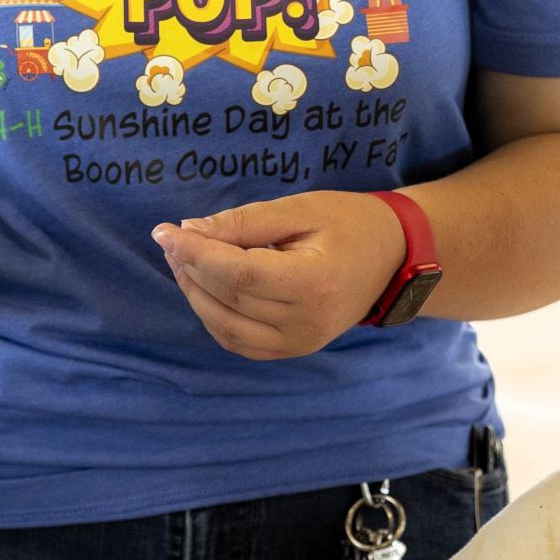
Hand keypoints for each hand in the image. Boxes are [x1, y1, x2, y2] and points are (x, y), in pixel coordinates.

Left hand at [151, 190, 406, 359]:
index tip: (165, 231)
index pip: (238, 273)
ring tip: (183, 260)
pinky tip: (204, 287)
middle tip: (171, 238)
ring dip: (195, 294)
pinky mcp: (293, 350)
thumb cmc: (351, 224)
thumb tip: (190, 231)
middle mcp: (306, 323)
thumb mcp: (301, 209)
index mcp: (314, 283)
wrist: (393, 259)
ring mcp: (300, 343)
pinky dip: (212, 316)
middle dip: (190, 267)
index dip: (195, 253)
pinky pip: (237, 341)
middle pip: (227, 298)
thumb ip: (246, 222)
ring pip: (224, 326)